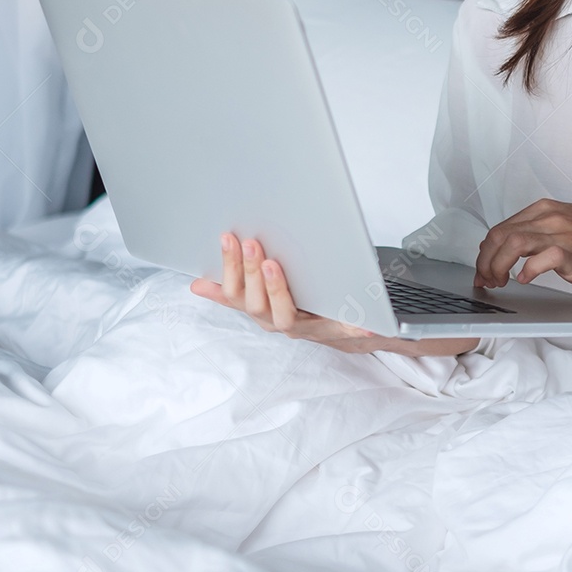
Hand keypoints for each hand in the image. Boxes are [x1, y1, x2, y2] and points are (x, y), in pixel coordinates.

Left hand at [190, 233, 478, 356]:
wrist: (336, 330)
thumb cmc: (345, 320)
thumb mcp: (358, 322)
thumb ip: (362, 323)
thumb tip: (373, 327)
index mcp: (302, 326)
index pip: (284, 311)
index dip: (275, 289)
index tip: (272, 264)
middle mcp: (277, 322)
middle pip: (255, 303)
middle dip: (250, 271)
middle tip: (250, 241)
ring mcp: (261, 314)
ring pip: (239, 298)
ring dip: (230, 270)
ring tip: (228, 240)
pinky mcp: (252, 304)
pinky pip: (229, 299)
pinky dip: (213, 290)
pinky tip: (197, 281)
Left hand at [474, 199, 571, 289]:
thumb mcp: (564, 226)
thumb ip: (536, 233)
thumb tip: (504, 250)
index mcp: (544, 210)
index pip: (499, 228)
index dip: (484, 253)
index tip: (483, 271)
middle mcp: (550, 217)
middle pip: (500, 235)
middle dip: (485, 261)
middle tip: (486, 280)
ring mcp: (563, 233)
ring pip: (514, 243)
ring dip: (498, 266)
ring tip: (500, 282)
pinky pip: (543, 258)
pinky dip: (528, 270)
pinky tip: (525, 279)